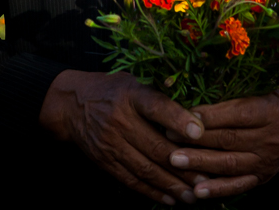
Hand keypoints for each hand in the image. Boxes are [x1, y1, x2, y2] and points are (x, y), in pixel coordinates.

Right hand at [39, 70, 205, 204]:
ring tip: (194, 196)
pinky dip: (152, 192)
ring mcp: (111, 143)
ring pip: (146, 169)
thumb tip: (196, 112)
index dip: (178, 119)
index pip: (156, 106)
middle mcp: (120, 120)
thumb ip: (159, 95)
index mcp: (131, 94)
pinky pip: (131, 181)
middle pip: (155, 146)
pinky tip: (170, 199)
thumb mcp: (133, 81)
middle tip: (207, 178)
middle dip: (184, 165)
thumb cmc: (113, 89)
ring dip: (172, 185)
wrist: (71, 105)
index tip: (200, 132)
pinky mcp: (105, 162)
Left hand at [166, 87, 278, 200]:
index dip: (208, 116)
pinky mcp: (262, 177)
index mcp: (269, 110)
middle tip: (169, 137)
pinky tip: (197, 191)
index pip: (235, 114)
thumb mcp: (261, 87)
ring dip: (200, 163)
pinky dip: (217, 189)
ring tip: (175, 160)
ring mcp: (266, 161)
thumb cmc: (272, 98)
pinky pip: (238, 185)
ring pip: (229, 163)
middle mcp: (269, 138)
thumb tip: (198, 91)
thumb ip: (235, 91)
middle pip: (229, 139)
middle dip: (196, 139)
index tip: (182, 114)